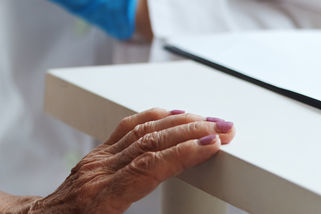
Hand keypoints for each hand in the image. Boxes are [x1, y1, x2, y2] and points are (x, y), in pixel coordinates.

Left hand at [31, 108, 235, 213]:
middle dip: (190, 131)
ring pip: (139, 130)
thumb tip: (181, 207)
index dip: (183, 153)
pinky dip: (153, 119)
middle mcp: (98, 173)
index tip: (213, 144)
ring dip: (178, 121)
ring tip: (209, 120)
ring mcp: (95, 161)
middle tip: (225, 128)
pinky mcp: (95, 156)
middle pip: (148, 142)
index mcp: (101, 198)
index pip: (148, 166)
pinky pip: (126, 129)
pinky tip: (173, 116)